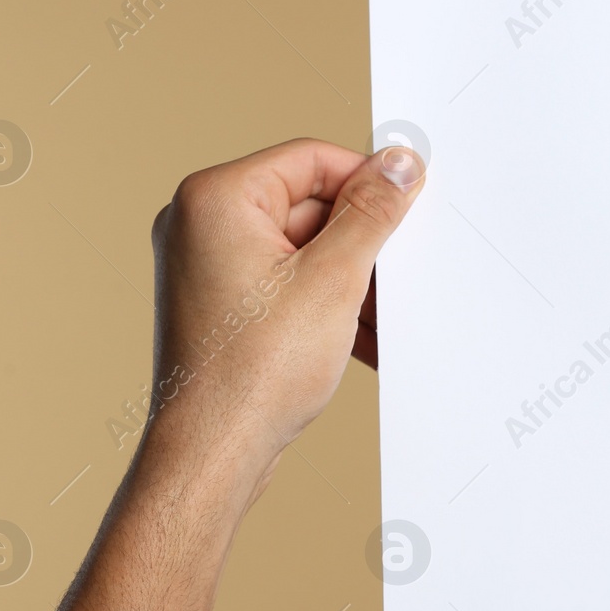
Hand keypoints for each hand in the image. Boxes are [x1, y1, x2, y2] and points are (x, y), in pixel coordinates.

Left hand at [147, 138, 423, 498]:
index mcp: (216, 198)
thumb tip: (398, 164)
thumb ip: (371, 213)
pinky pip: (285, 283)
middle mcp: (200, 224)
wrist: (213, 451)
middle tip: (393, 274)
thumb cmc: (253, 373)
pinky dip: (323, 304)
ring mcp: (206, 266)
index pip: (311, 159)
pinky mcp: (220, 304)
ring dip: (347, 281)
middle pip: (308, 204)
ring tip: (373, 318)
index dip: (367, 180)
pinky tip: (356, 339)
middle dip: (358, 243)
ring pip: (302, 249)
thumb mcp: (333, 280)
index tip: (409, 202)